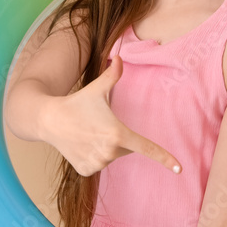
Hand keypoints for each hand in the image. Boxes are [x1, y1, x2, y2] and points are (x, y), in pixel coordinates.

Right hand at [41, 55, 181, 175]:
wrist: (48, 119)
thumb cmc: (76, 103)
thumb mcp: (96, 88)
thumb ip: (113, 74)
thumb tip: (120, 56)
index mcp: (118, 133)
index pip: (146, 147)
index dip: (164, 158)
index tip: (179, 168)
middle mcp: (109, 151)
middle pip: (125, 148)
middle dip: (117, 138)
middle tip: (98, 125)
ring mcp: (97, 163)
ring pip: (111, 157)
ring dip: (104, 147)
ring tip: (86, 134)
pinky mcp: (86, 170)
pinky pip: (97, 164)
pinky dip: (92, 156)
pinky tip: (80, 144)